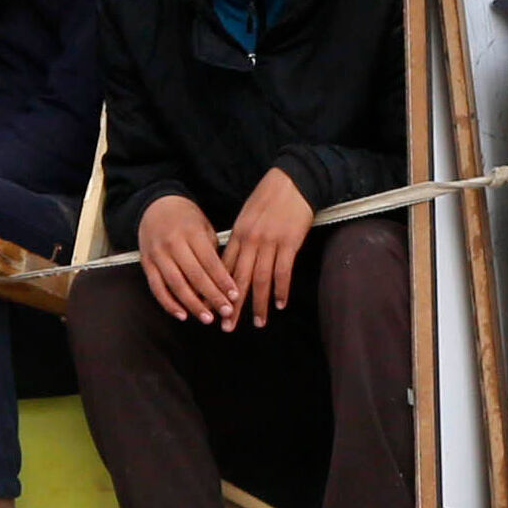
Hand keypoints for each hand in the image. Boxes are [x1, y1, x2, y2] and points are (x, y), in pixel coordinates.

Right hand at [137, 192, 236, 326]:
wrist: (155, 206)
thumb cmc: (185, 218)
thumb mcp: (203, 225)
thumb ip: (212, 250)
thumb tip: (224, 280)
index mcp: (191, 232)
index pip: (210, 261)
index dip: (223, 280)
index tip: (235, 295)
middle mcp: (173, 244)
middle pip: (195, 276)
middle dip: (212, 296)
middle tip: (226, 311)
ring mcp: (157, 255)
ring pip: (176, 285)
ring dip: (193, 305)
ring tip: (208, 318)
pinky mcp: (146, 264)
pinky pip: (157, 288)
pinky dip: (169, 304)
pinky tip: (183, 314)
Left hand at [225, 164, 316, 315]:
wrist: (294, 180)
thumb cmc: (270, 197)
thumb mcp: (247, 215)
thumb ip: (241, 238)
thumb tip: (233, 261)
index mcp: (238, 234)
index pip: (225, 268)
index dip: (218, 291)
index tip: (213, 308)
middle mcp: (251, 240)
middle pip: (239, 280)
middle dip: (233, 306)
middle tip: (228, 327)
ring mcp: (270, 242)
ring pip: (261, 279)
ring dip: (259, 304)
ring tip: (258, 322)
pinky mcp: (289, 242)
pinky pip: (283, 271)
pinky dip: (281, 290)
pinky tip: (280, 304)